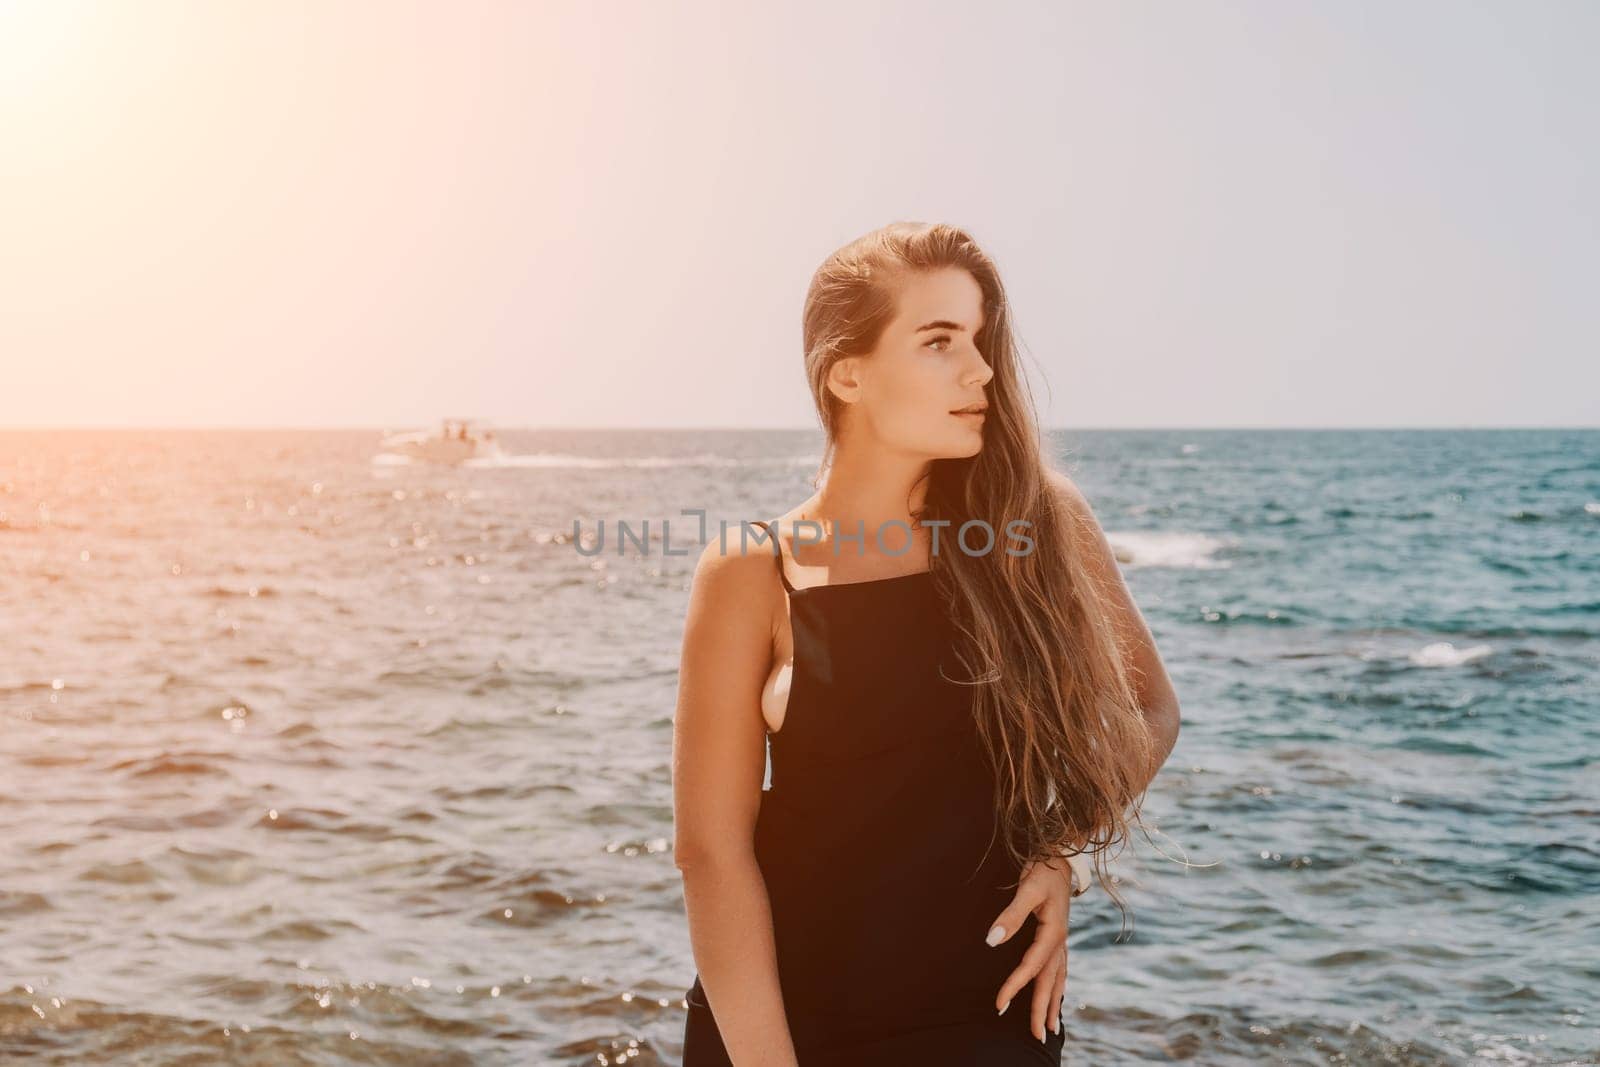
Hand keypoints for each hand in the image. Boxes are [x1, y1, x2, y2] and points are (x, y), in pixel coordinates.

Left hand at [985, 855, 1073, 1041]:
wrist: (1061, 857)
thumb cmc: (1043, 871)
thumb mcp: (1027, 889)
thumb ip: (1010, 916)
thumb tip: (991, 940)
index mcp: (1053, 933)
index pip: (1031, 967)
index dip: (1015, 987)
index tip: (999, 1005)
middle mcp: (1060, 941)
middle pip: (1050, 981)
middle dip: (1042, 1009)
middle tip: (1037, 1037)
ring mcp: (1061, 941)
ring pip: (1058, 979)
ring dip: (1053, 1003)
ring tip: (1050, 1028)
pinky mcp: (1059, 937)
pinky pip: (1060, 969)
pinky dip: (1058, 987)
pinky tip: (1056, 997)